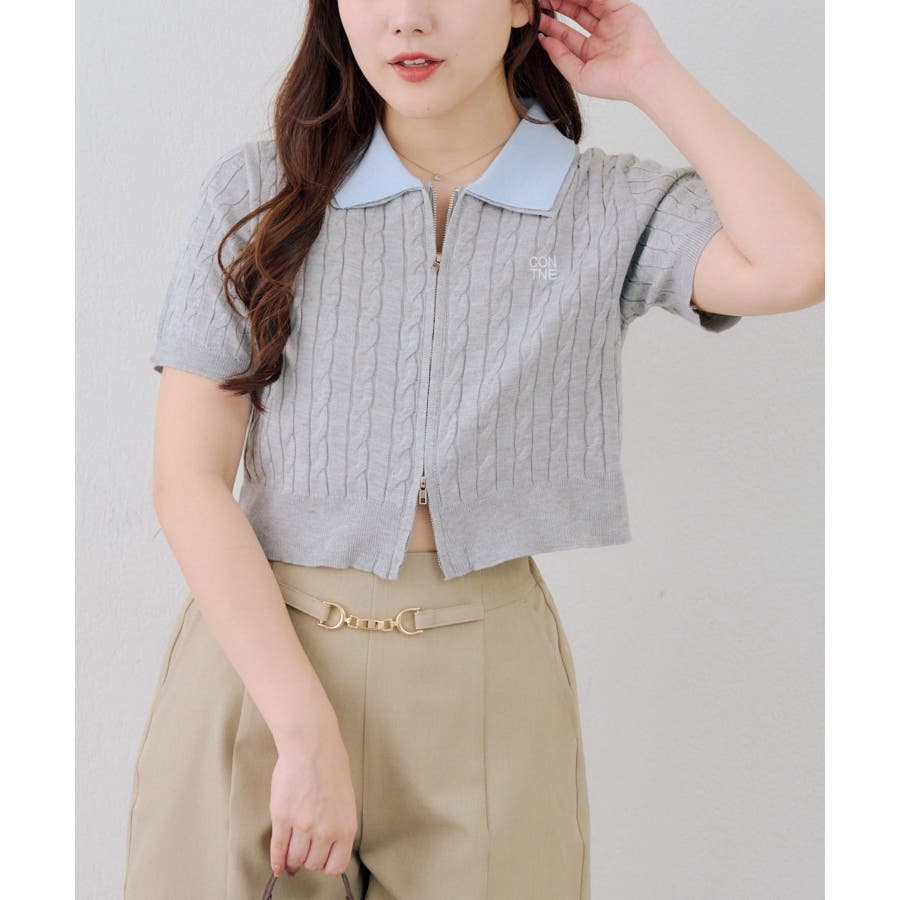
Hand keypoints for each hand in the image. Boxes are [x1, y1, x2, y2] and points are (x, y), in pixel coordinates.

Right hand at [268, 719, 358, 878]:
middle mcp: (325, 830)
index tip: (321, 861)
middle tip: (304, 853)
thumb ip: (337, 824)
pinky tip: (277, 867)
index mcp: (345, 826)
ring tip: (291, 857)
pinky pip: (278, 848)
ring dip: (292, 860)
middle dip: (309, 860)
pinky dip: (276, 861)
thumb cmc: (331, 766)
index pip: (337, 865)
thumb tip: (325, 845)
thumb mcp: (345, 800)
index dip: (327, 866)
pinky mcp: (282, 817)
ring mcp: (303, 825)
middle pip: (313, 863)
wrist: (313, 746)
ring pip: (295, 858)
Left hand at [537, 0, 671, 102]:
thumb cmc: (614, 83)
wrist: (641, 75)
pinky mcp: (622, 7)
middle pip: (575, 14)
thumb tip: (544, 41)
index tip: (536, 20)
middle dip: (558, 6)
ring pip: (586, 2)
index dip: (551, 27)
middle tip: (541, 2)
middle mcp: (602, 35)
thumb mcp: (578, 75)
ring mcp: (612, 20)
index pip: (566, 35)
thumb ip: (560, 58)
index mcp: (592, 52)